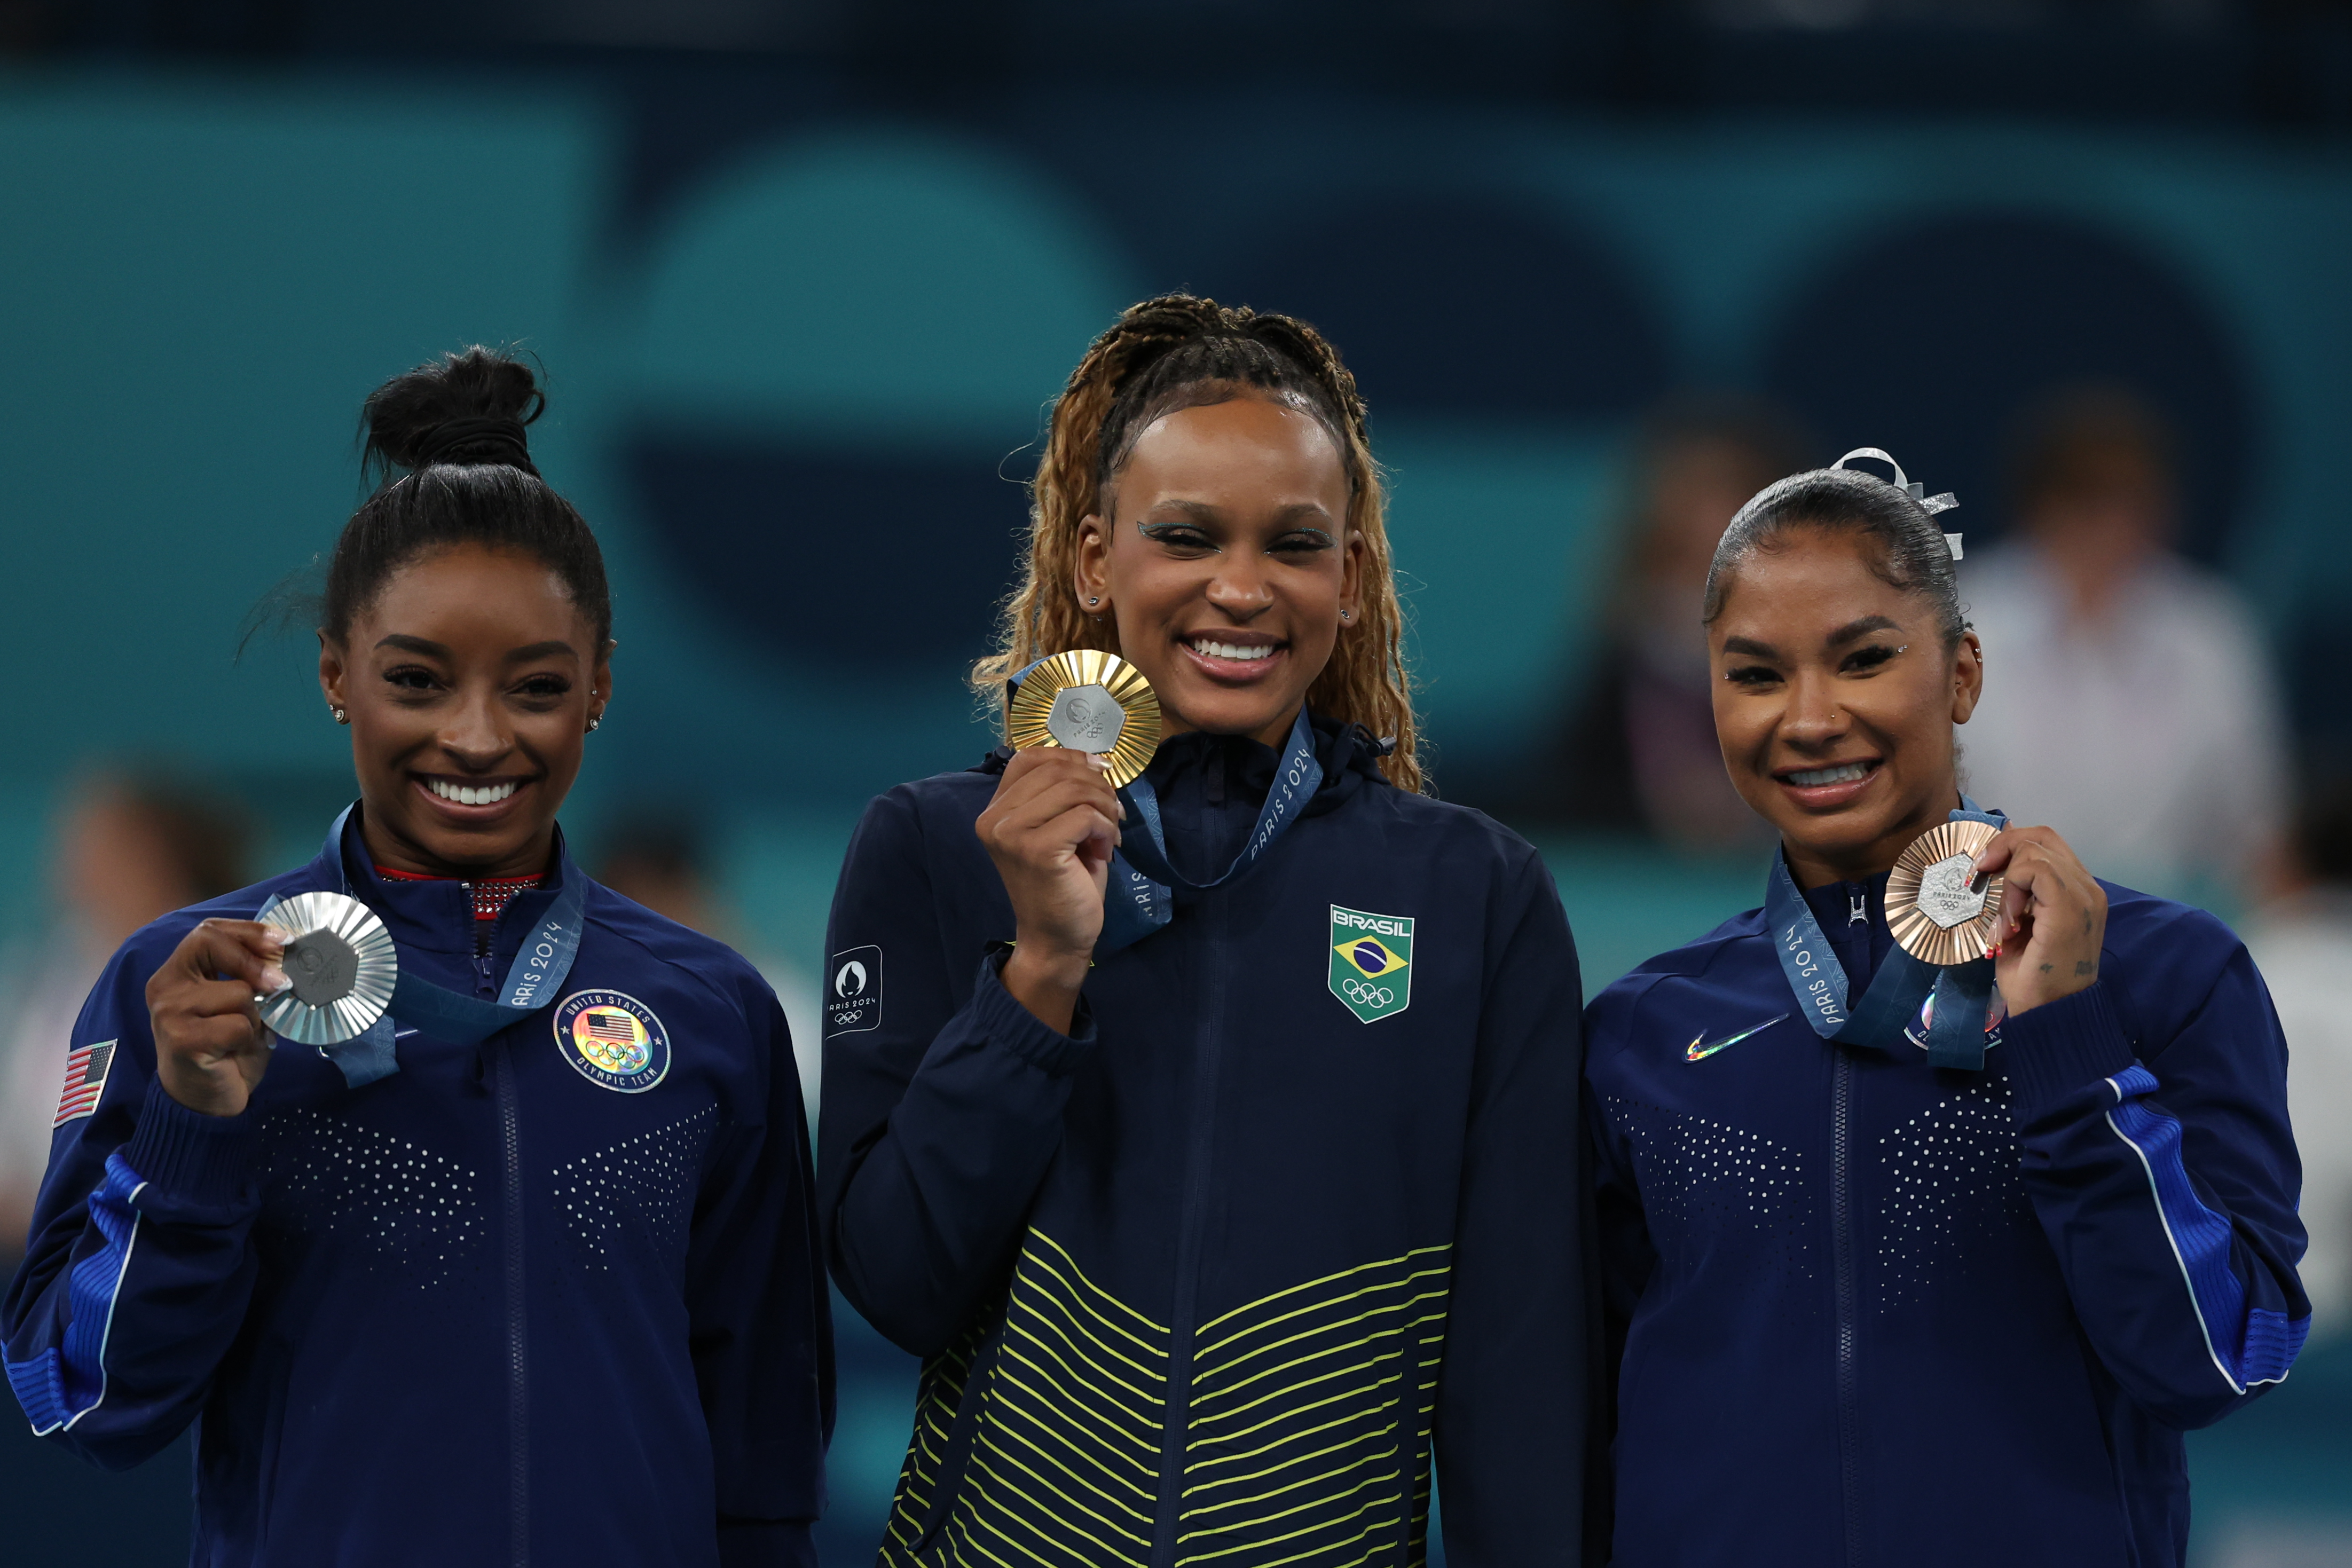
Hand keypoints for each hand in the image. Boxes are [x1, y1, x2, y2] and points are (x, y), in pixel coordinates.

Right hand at [145, 919, 287, 1117]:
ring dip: (254, 1016)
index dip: (249, 931)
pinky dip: (248, 1039)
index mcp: (177, 972)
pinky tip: (233, 1053)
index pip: (208, 931)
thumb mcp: (239, 1005)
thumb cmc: (225, 1049)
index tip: (284, 939)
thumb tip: (288, 954)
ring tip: (242, 1036)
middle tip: (281, 983)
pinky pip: (238, 1025)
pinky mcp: (181, 1039)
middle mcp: (165, 986)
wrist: (204, 1101)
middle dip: (254, 961)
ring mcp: (169, 1012)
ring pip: (237, 991)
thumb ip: (251, 978)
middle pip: (211, 943)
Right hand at [975, 749, 1122, 1032]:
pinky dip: (1105, 828)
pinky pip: (1085, 816)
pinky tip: (1105, 850)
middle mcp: (994, 819)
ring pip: (1074, 789)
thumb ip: (1061, 794)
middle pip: (1057, 769)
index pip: (1030, 757)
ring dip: (1105, 807)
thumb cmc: (1061, 883)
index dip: (1070, 756)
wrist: (1056, 937)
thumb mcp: (1056, 828)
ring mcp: (1011, 834)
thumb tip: (1094, 759)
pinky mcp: (1036, 850)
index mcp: (994, 810)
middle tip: (1114, 812)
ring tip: (1110, 833)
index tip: (1099, 771)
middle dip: (1097, 785)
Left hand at [1971, 825, 2106, 1016]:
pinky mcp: (2069, 907)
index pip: (2046, 843)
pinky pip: (2034, 870)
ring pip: (2035, 850)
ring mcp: (2083, 896)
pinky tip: (2008, 921)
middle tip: (1980, 878)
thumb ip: (2015, 892)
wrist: (2051, 1012)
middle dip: (2002, 849)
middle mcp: (2087, 888)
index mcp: (2078, 890)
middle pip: (2041, 836)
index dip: (2010, 845)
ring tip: (2003, 918)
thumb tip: (1993, 860)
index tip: (1983, 869)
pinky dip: (2011, 889)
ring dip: (2006, 879)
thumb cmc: (2033, 975)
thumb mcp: (2019, 923)